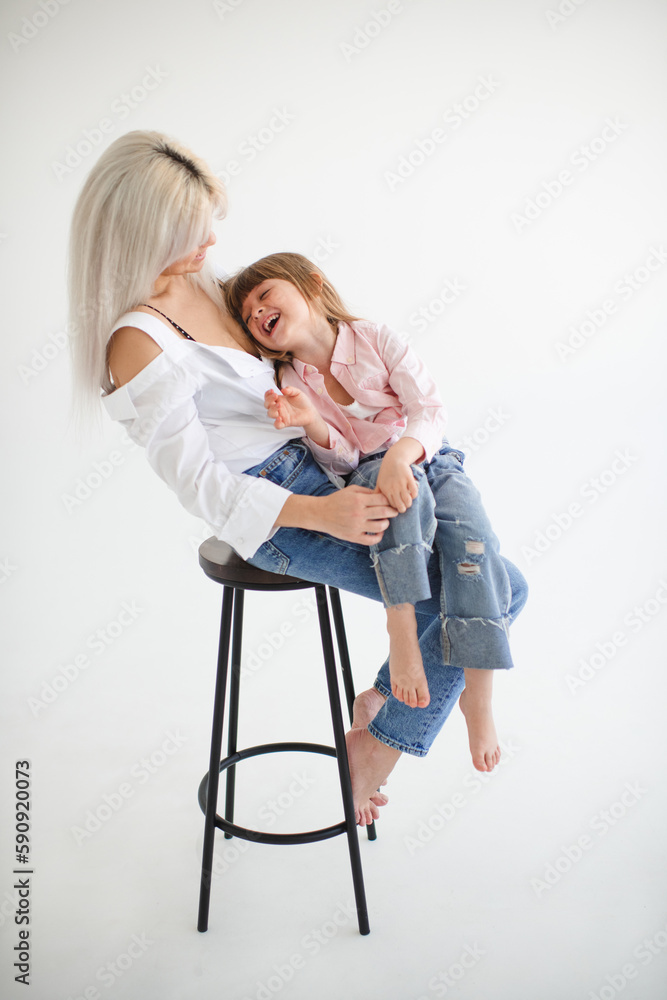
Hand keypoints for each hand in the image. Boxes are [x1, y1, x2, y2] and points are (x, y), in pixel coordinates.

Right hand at [265, 386, 316, 429]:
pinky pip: (277, 425)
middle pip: (267, 405)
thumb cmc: (302, 402)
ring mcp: (281, 415)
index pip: (268, 397)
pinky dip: (276, 423)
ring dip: (272, 409)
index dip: (267, 394)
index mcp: (279, 399)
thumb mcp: (297, 393)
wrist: (310, 411)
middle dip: (268, 400)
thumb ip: (290, 390)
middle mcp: (278, 407)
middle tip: (275, 396)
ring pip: (270, 414)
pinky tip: (280, 418)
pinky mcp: (286, 422)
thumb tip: (282, 390)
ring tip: (279, 405)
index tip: (272, 391)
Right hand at [283, 485, 397, 544]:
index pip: (382, 499)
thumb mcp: (351, 490)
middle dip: (392, 511)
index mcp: (358, 500)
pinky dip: (379, 537)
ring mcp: (356, 526)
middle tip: (394, 511)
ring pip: (380, 526)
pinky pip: (371, 540)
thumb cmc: (337, 500)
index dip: (388, 500)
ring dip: (386, 523)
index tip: (390, 502)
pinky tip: (378, 533)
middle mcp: (358, 513)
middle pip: (384, 512)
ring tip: (384, 521)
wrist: (320, 514)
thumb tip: (382, 495)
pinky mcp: (353, 537)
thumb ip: (366, 491)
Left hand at [375, 454, 418, 513]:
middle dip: (403, 508)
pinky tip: (412, 493)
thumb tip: (373, 503)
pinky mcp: (409, 478)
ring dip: (409, 503)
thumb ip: (377, 493)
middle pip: (400, 506)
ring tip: (408, 500)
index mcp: (385, 490)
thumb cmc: (386, 473)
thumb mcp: (379, 483)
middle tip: (403, 505)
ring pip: (408, 501)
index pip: (392, 506)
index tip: (397, 505)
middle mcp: (393, 488)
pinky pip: (414, 492)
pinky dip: (414, 495)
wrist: (394, 459)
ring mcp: (401, 483)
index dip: (395, 508)